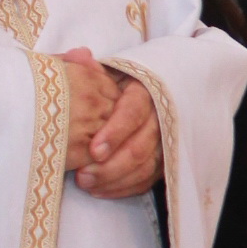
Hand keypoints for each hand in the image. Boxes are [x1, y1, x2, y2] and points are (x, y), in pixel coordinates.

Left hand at [60, 50, 162, 197]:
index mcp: (145, 90)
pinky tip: (100, 191)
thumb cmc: (116, 82)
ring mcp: (166, 140)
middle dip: (111, 165)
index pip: (134, 112)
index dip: (115, 132)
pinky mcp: (164, 160)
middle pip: (141, 146)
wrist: (144, 91)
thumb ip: (89, 66)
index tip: (93, 150)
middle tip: (82, 176)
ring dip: (115, 179)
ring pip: (146, 167)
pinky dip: (125, 189)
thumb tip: (81, 56)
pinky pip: (148, 180)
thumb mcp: (106, 69)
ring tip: (86, 184)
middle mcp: (160, 115)